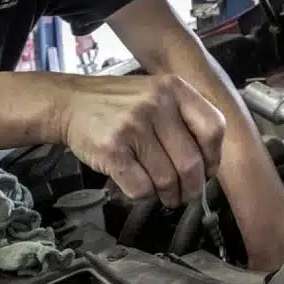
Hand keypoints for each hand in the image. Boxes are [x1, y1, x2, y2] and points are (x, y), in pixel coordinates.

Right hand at [61, 74, 224, 207]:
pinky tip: (138, 185)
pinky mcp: (112, 149)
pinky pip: (141, 188)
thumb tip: (208, 165)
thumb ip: (184, 118)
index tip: (206, 171)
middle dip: (191, 188)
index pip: (213, 128)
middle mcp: (156, 104)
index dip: (213, 158)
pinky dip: (143, 195)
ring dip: (167, 195)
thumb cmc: (118, 105)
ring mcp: (132, 126)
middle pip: (191, 163)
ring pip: (166, 180)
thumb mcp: (156, 94)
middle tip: (185, 195)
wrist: (69, 103)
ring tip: (163, 194)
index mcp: (173, 88)